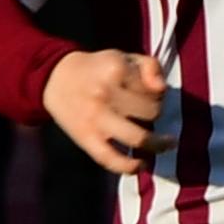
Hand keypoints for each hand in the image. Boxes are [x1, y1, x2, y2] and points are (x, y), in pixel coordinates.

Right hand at [42, 48, 163, 174]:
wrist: (56, 78)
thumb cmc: (98, 68)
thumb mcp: (125, 57)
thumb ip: (150, 66)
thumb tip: (161, 89)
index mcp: (117, 69)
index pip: (155, 91)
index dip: (159, 95)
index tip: (152, 95)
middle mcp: (106, 93)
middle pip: (151, 112)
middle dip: (156, 113)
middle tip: (149, 112)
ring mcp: (96, 118)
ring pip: (139, 138)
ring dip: (157, 144)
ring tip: (167, 144)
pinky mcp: (86, 138)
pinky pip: (111, 159)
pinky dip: (129, 167)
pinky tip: (141, 165)